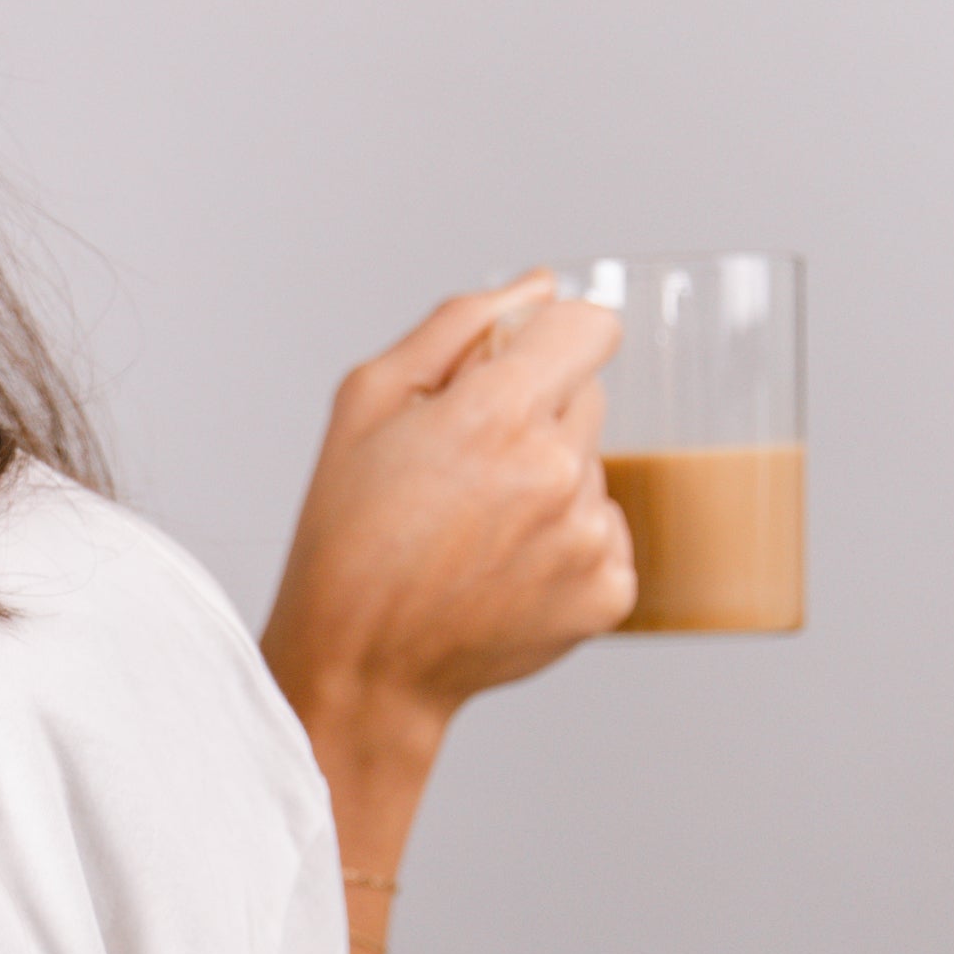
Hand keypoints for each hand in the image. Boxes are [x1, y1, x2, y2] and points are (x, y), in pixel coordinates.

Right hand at [262, 274, 635, 772]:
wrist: (358, 666)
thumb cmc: (347, 537)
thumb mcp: (367, 403)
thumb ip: (458, 325)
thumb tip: (538, 287)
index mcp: (498, 413)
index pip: (590, 325)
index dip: (548, 340)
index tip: (516, 370)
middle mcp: (558, 472)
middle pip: (588, 396)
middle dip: (536, 416)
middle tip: (465, 471)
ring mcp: (588, 538)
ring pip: (593, 468)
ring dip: (550, 483)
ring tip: (477, 531)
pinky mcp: (607, 592)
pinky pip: (606, 534)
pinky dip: (565, 547)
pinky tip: (504, 570)